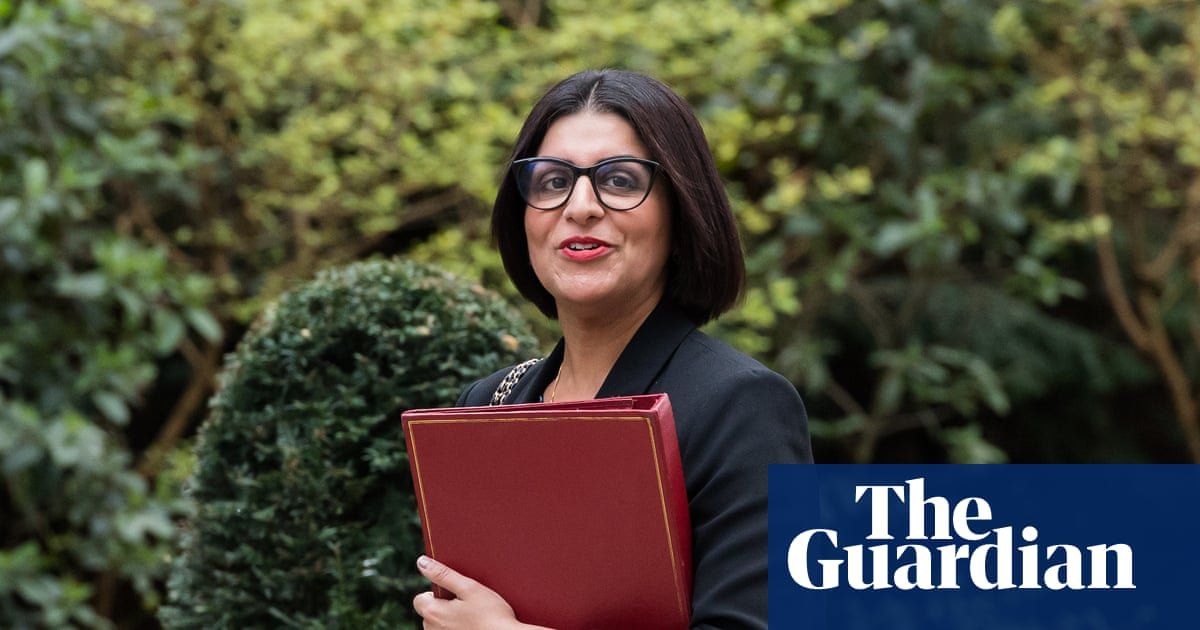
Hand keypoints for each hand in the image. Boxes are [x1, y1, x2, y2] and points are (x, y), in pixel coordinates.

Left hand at [412, 555, 535, 629]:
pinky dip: (456, 629)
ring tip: (471, 616)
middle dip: (443, 607)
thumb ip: (443, 574)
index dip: (434, 593)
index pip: (419, 600)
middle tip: (466, 603)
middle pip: (429, 614)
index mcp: (434, 613)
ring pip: (438, 626)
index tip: (452, 593)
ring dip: (449, 620)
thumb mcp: (469, 588)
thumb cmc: (492, 614)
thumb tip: (422, 562)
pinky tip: (473, 627)